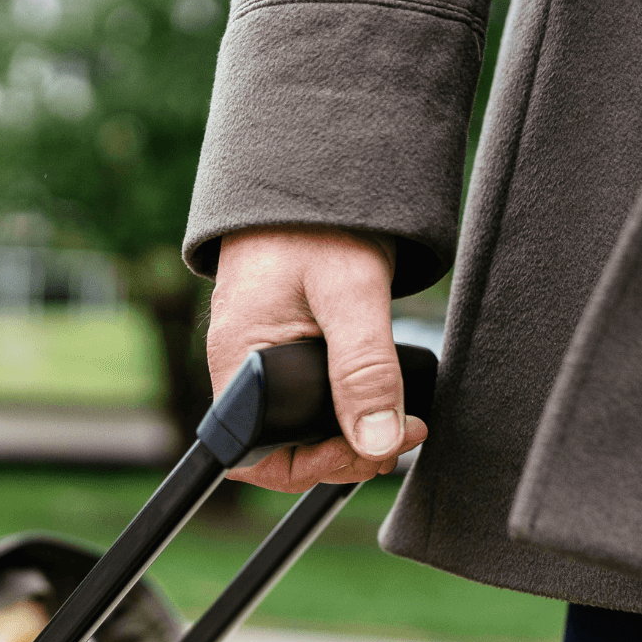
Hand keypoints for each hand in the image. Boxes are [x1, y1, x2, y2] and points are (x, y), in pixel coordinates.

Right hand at [206, 226, 428, 490]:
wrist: (314, 174)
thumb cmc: (317, 224)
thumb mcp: (351, 293)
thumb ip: (365, 368)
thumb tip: (379, 443)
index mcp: (239, 364)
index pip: (256, 455)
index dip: (313, 467)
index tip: (369, 451)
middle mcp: (242, 372)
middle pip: (281, 449)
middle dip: (342, 455)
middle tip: (402, 437)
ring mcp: (262, 362)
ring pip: (298, 428)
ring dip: (349, 436)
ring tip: (400, 423)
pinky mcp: (285, 350)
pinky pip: (308, 401)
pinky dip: (347, 408)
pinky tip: (380, 398)